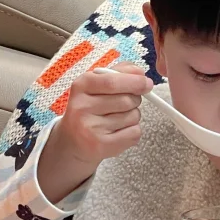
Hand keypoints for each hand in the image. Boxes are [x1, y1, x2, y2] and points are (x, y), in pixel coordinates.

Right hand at [38, 62, 152, 202]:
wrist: (73, 142)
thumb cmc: (90, 108)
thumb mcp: (97, 85)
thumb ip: (119, 72)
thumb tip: (141, 73)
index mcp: (81, 86)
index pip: (112, 81)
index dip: (135, 81)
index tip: (147, 83)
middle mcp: (82, 107)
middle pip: (127, 100)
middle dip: (136, 99)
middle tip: (128, 102)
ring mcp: (90, 128)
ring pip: (133, 116)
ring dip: (133, 116)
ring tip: (117, 119)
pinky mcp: (101, 146)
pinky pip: (134, 133)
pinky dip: (133, 131)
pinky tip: (119, 132)